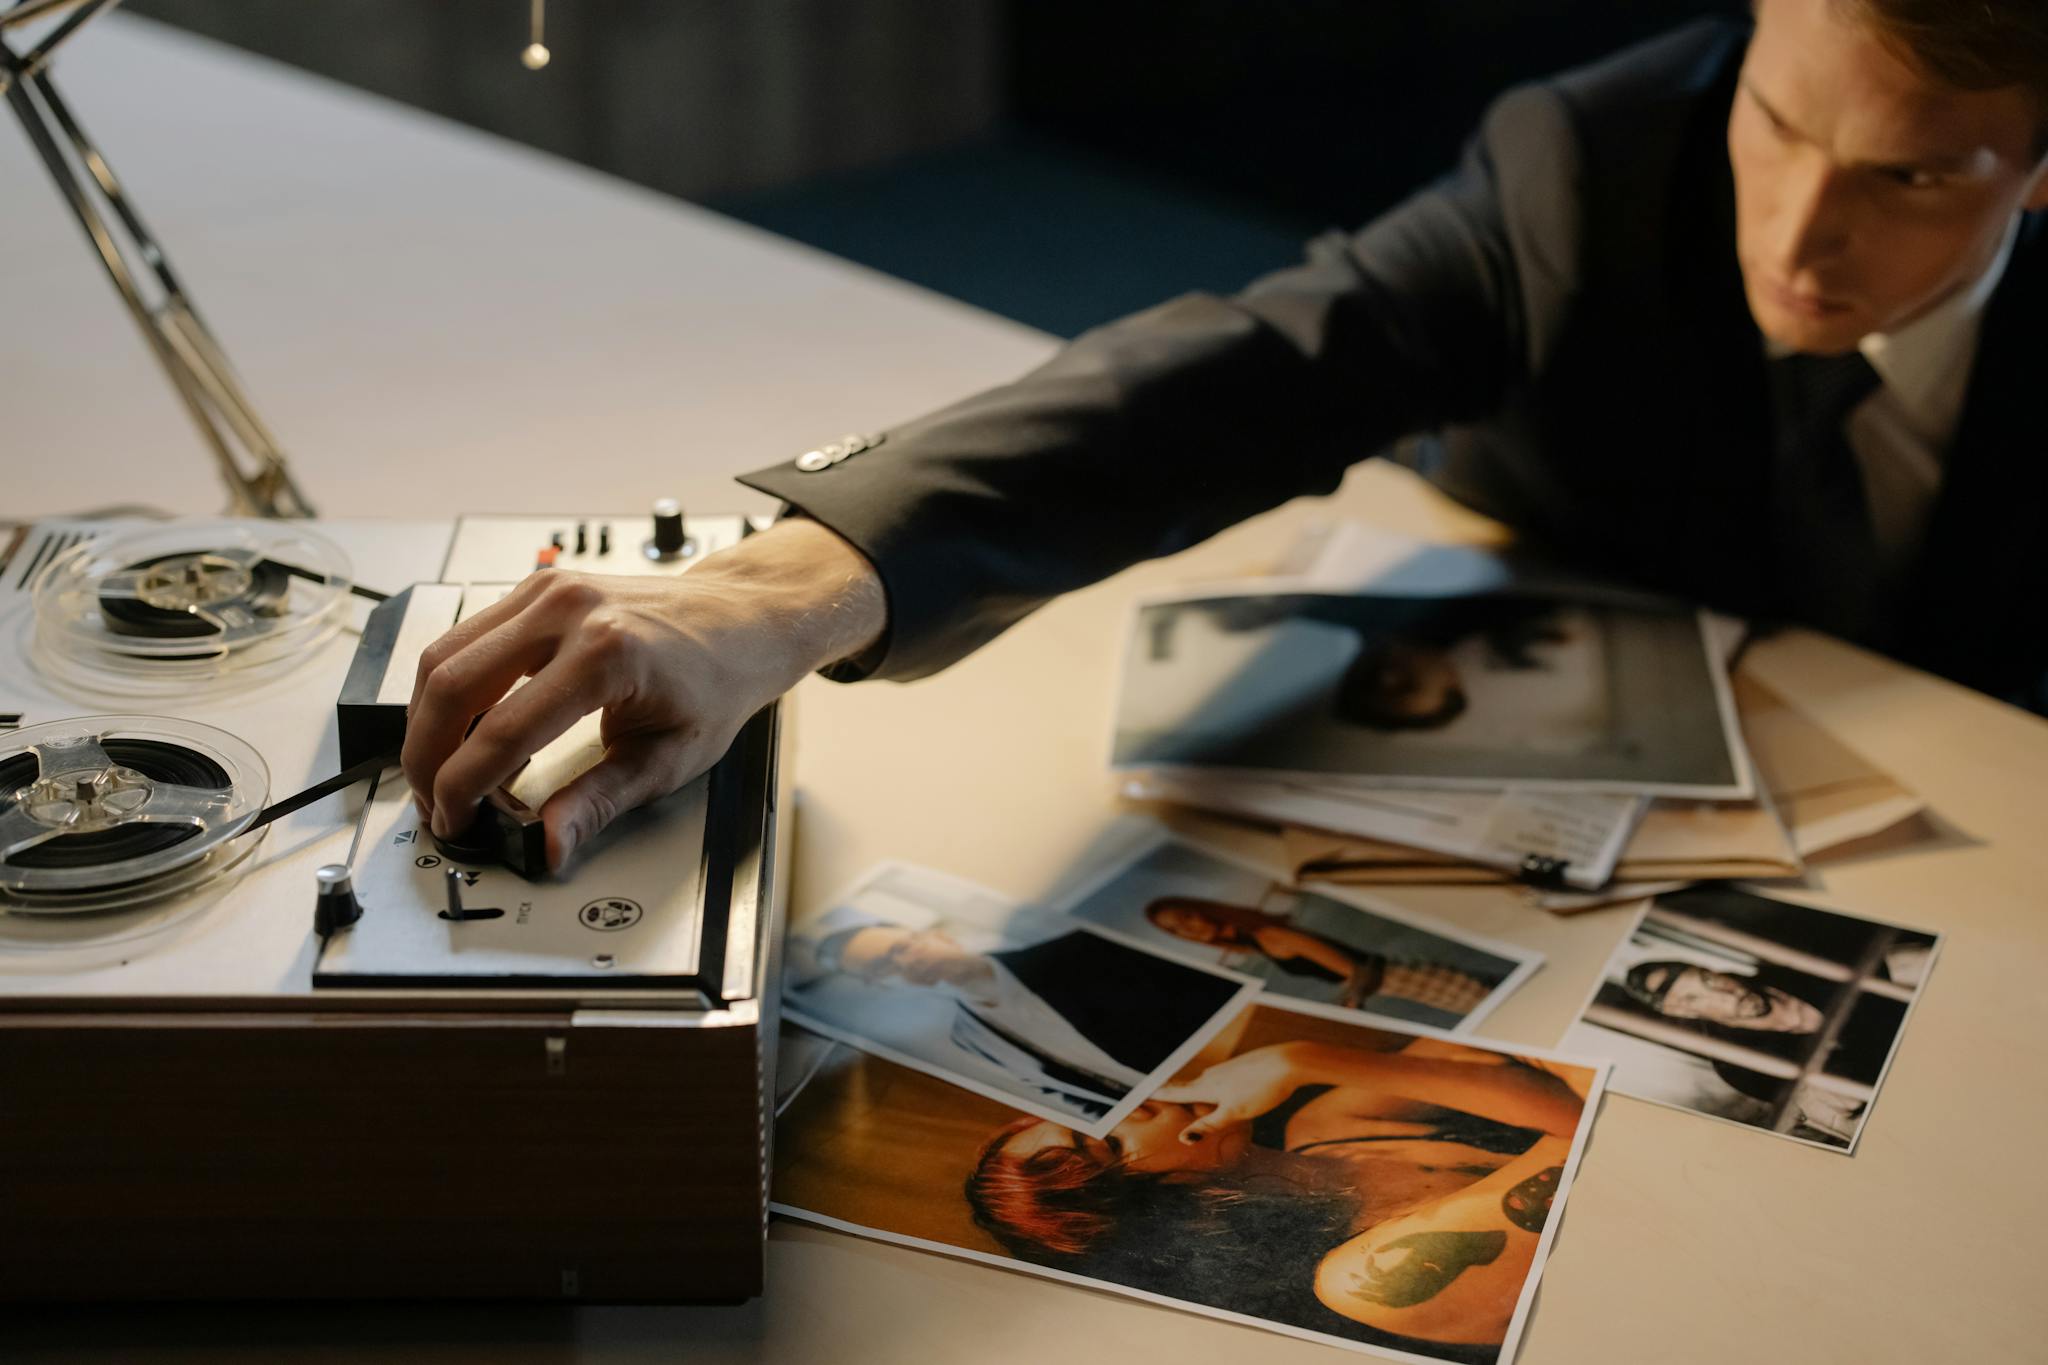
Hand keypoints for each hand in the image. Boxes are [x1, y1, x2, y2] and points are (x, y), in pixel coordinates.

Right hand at [401, 518, 883, 871]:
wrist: (742, 620)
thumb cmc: (719, 680)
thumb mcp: (668, 758)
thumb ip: (599, 803)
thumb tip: (549, 844)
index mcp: (608, 654)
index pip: (504, 730)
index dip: (464, 787)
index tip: (455, 821)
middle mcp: (570, 610)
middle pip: (452, 684)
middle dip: (427, 754)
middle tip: (434, 802)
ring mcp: (549, 590)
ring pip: (445, 653)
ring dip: (428, 719)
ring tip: (443, 771)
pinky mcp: (539, 587)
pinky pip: (468, 636)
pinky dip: (453, 687)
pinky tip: (469, 729)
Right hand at [1150, 1044, 1316, 1144]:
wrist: (1289, 1062)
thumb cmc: (1262, 1088)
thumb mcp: (1235, 1113)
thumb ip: (1209, 1125)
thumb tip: (1183, 1138)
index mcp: (1207, 1087)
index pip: (1176, 1092)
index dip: (1158, 1094)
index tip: (1140, 1095)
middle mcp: (1213, 1075)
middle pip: (1187, 1085)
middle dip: (1173, 1091)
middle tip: (1157, 1094)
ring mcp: (1227, 1069)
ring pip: (1204, 1081)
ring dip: (1193, 1088)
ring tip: (1185, 1094)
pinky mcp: (1241, 1066)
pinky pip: (1219, 1078)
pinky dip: (1212, 1085)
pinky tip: (1220, 1087)